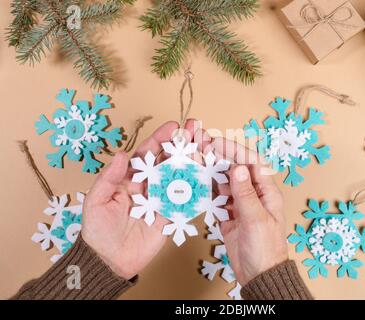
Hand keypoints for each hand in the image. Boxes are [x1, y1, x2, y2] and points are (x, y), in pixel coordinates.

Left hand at [81, 120, 196, 279]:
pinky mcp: (172, 216)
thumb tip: (122, 154)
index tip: (174, 126)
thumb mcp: (97, 201)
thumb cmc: (98, 230)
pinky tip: (209, 174)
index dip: (161, 138)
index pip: (148, 153)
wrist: (109, 261)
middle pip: (168, 160)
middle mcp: (149, 185)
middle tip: (197, 130)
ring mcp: (162, 200)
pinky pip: (186, 200)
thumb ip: (109, 178)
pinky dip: (198, 188)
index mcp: (131, 178)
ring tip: (207, 147)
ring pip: (180, 176)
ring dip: (194, 161)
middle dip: (183, 144)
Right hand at [211, 137, 288, 285]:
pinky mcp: (230, 217)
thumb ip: (246, 194)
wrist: (259, 276)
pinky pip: (218, 201)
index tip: (217, 143)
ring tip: (197, 169)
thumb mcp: (256, 220)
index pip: (252, 163)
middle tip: (202, 152)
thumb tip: (238, 168)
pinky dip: (209, 195)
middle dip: (220, 160)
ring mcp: (241, 206)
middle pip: (237, 170)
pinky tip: (199, 190)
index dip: (235, 150)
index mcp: (267, 192)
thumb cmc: (266, 249)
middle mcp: (254, 195)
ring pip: (225, 184)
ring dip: (212, 177)